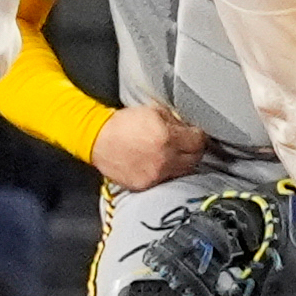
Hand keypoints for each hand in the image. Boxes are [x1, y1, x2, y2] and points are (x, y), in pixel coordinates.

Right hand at [89, 105, 208, 190]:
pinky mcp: (146, 184)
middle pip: (195, 159)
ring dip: (181, 162)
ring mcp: (156, 174)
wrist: (97, 139)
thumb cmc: (122, 123)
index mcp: (167, 137)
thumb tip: (188, 128)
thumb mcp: (151, 111)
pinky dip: (165, 172)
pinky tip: (157, 163)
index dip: (198, 136)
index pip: (198, 141)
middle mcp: (165, 158)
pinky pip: (166, 179)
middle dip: (192, 150)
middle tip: (186, 144)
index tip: (195, 134)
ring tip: (171, 154)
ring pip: (183, 171)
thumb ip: (174, 120)